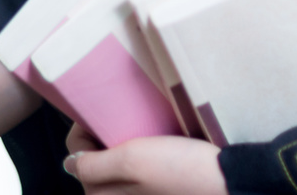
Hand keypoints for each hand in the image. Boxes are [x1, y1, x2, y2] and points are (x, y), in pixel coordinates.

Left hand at [62, 122, 226, 194]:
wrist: (227, 181)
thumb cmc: (180, 172)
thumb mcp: (130, 161)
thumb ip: (93, 165)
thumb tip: (69, 164)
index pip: (75, 157)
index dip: (84, 129)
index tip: (102, 110)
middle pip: (95, 159)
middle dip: (104, 135)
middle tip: (124, 116)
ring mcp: (139, 193)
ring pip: (116, 161)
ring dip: (123, 139)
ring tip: (141, 124)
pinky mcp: (157, 188)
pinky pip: (138, 167)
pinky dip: (141, 149)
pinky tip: (155, 136)